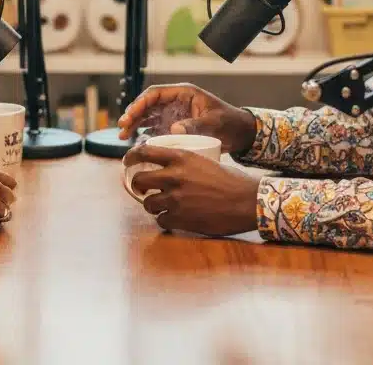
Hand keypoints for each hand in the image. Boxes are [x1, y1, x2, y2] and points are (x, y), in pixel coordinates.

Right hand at [117, 83, 257, 156]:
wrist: (241, 134)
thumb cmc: (230, 122)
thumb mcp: (215, 122)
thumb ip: (196, 124)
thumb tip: (175, 129)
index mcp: (184, 93)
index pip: (155, 94)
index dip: (140, 103)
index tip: (131, 115)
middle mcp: (175, 102)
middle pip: (148, 105)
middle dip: (133, 114)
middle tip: (122, 127)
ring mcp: (174, 115)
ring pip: (148, 116)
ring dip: (135, 124)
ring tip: (123, 136)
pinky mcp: (175, 127)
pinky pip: (155, 129)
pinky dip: (144, 134)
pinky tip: (137, 144)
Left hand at [123, 145, 258, 236]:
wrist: (246, 201)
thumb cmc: (230, 179)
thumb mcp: (204, 159)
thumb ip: (184, 163)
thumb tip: (168, 165)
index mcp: (180, 157)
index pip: (144, 152)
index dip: (131, 156)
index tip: (126, 161)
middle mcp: (174, 176)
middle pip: (140, 180)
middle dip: (137, 185)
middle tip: (140, 188)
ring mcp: (176, 199)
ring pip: (148, 203)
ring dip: (151, 204)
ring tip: (160, 204)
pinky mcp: (181, 219)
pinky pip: (161, 220)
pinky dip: (165, 219)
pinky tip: (173, 217)